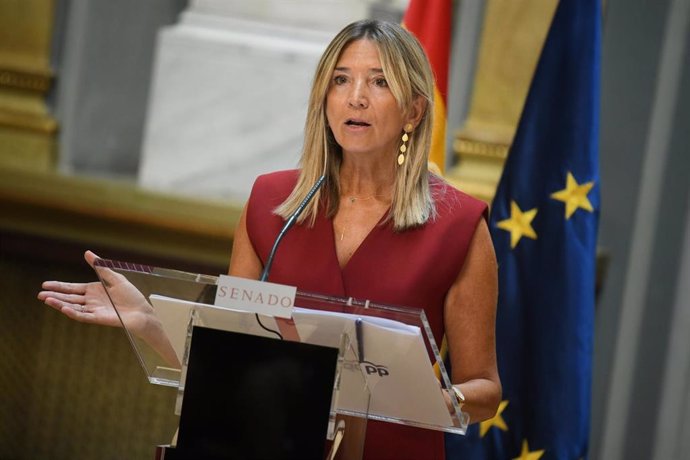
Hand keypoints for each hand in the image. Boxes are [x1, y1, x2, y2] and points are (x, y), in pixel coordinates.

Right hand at [38, 250, 152, 334]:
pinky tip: (64, 308)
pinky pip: (83, 316)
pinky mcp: (98, 318)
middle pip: (69, 298)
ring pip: (73, 307)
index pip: (72, 288)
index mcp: (93, 291)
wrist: (141, 311)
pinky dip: (73, 313)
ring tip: (47, 300)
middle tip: (40, 294)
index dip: (59, 286)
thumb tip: (87, 253)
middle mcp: (91, 301)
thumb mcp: (114, 278)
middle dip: (55, 296)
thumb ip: (100, 267)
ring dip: (59, 304)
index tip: (45, 284)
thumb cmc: (131, 296)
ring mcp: (93, 310)